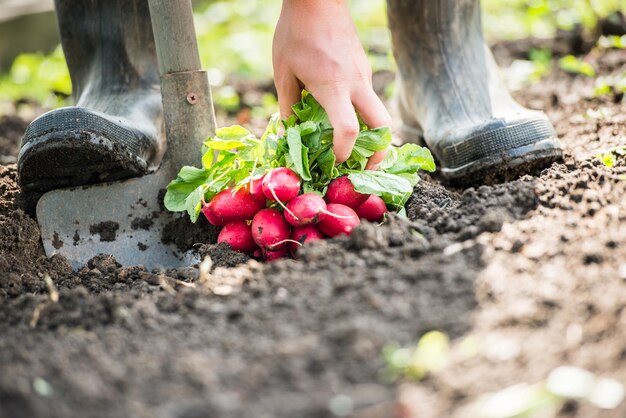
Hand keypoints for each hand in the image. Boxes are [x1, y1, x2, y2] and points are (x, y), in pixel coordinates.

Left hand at [273, 0, 390, 168]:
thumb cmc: (295, 33)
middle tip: (366, 168)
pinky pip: (368, 97)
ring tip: (354, 148)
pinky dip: (362, 114)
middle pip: (383, 126)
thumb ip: (288, 105)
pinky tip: (344, 115)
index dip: (344, 153)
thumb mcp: (284, 71)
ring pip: (378, 112)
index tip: (335, 164)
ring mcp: (364, 75)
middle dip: (379, 153)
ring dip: (371, 134)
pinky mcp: (365, 67)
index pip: (349, 130)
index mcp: (333, 87)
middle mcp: (356, 83)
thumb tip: (290, 130)